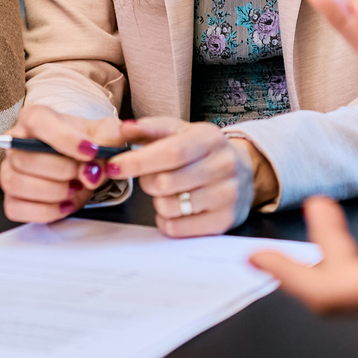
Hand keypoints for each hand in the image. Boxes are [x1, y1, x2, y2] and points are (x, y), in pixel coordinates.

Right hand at [0, 104, 124, 224]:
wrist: (83, 163)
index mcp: (34, 118)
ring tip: (75, 189)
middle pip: (25, 158)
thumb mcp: (105, 133)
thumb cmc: (86, 144)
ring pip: (16, 183)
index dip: (64, 138)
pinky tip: (65, 204)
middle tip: (85, 175)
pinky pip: (15, 208)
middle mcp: (15, 143)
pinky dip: (45, 211)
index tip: (90, 151)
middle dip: (61, 171)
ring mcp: (8, 171)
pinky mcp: (10, 198)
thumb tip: (94, 169)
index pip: (38, 122)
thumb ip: (109, 141)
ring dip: (53, 192)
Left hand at [108, 117, 270, 236]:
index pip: (171, 152)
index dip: (138, 161)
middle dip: (146, 181)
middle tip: (151, 176)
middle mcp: (223, 166)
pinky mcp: (222, 221)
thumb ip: (151, 129)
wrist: (244, 173)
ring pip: (168, 207)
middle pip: (165, 182)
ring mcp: (226, 196)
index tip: (113, 166)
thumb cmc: (203, 151)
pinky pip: (177, 229)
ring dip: (157, 201)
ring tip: (169, 191)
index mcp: (210, 139)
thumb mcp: (182, 131)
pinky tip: (177, 207)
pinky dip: (166, 219)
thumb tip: (123, 128)